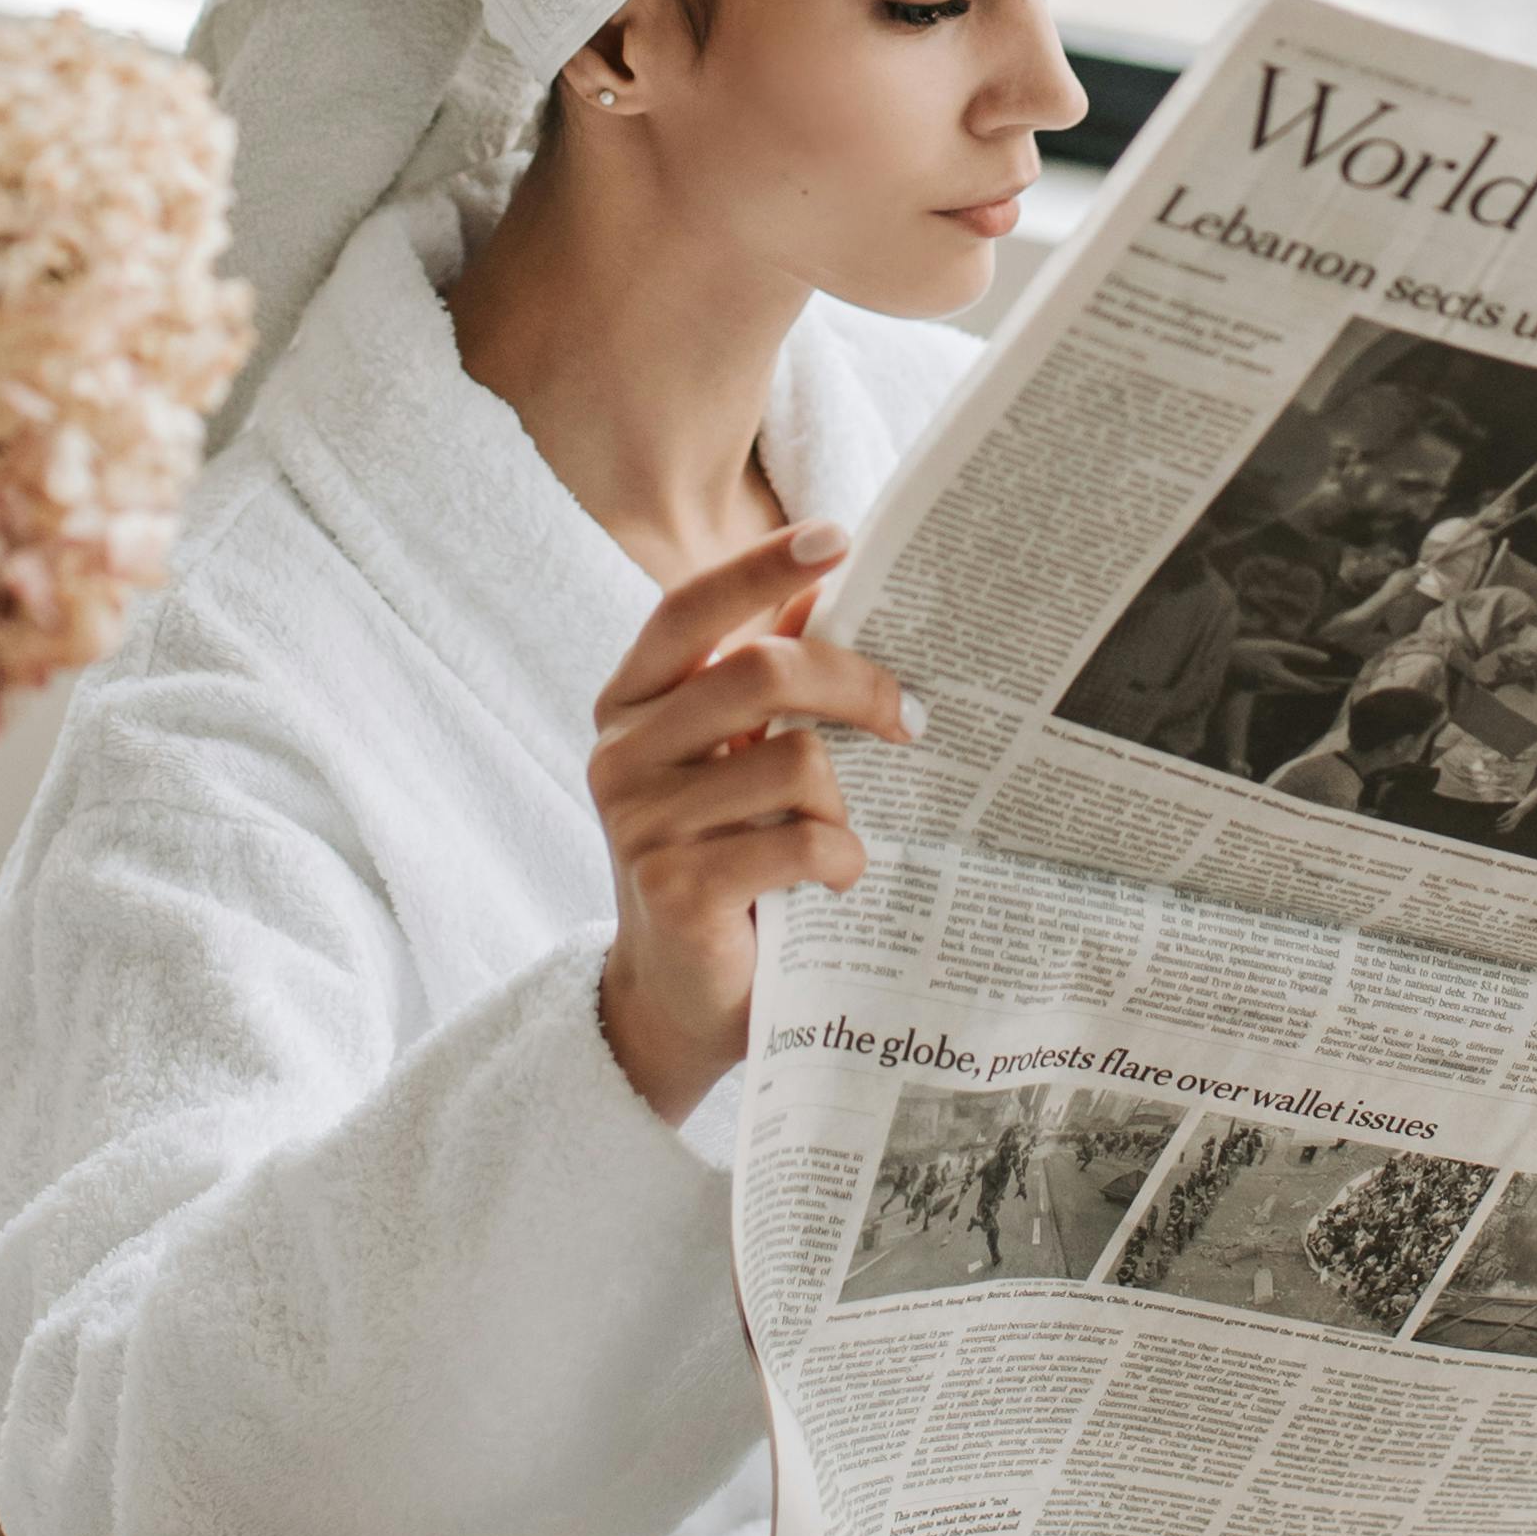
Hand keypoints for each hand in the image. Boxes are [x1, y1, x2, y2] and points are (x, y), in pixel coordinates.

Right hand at [591, 522, 916, 1128]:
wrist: (681, 998)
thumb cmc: (721, 858)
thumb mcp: (733, 763)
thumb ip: (767, 682)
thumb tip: (828, 591)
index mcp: (631, 703)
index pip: (687, 609)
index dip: (757, 569)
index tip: (837, 538)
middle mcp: (620, 752)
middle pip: (759, 671)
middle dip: (856, 685)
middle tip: (916, 717)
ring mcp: (639, 823)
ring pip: (790, 761)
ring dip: (847, 798)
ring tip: (848, 833)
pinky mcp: (674, 889)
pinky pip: (794, 841)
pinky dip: (840, 857)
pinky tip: (839, 877)